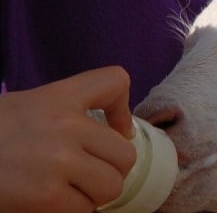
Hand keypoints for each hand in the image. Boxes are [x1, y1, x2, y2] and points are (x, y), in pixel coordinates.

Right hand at [0, 67, 135, 211]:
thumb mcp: (26, 108)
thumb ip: (65, 114)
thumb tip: (113, 134)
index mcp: (59, 96)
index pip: (115, 81)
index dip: (124, 109)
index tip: (117, 130)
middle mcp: (65, 125)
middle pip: (125, 153)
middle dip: (110, 170)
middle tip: (89, 176)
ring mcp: (57, 160)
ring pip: (111, 185)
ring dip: (94, 195)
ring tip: (71, 192)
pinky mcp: (45, 195)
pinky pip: (84, 210)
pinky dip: (73, 212)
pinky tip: (52, 205)